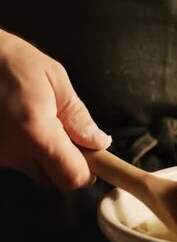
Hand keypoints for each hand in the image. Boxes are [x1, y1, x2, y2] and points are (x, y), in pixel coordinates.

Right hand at [0, 29, 110, 189]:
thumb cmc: (13, 62)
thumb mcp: (55, 79)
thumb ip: (78, 116)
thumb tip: (99, 143)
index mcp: (36, 132)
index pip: (71, 177)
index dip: (88, 173)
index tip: (94, 157)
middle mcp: (13, 151)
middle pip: (55, 180)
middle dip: (68, 164)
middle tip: (69, 135)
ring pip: (36, 171)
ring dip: (46, 156)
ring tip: (41, 123)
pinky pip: (17, 161)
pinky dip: (26, 150)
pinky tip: (22, 125)